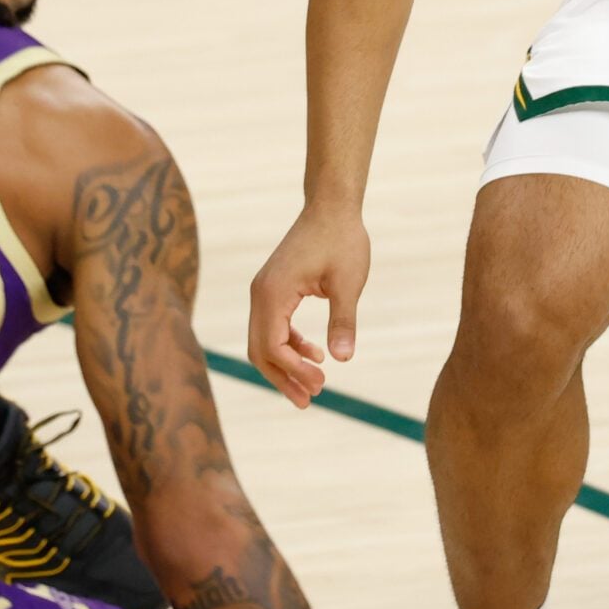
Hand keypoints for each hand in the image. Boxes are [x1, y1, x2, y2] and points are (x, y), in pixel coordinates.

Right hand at [249, 206, 369, 407]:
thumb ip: (343, 320)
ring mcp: (263, 291)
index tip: (321, 383)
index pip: (273, 347)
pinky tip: (314, 354)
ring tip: (313, 386)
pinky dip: (288, 344)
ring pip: (263, 340)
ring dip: (285, 365)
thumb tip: (342, 359)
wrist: (332, 207)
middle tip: (309, 401)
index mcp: (273, 293)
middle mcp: (260, 294)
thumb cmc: (343, 240)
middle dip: (283, 378)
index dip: (294, 371)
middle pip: (260, 350)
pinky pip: (272, 326)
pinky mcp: (273, 288)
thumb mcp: (348, 282)